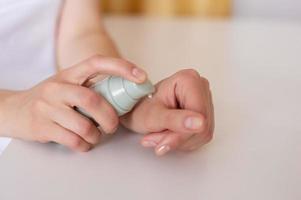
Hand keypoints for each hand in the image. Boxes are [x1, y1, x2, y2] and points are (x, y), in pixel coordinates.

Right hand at [0, 55, 146, 151]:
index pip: (97, 62)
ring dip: (96, 135)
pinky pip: (73, 140)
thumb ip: (91, 87)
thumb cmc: (51, 99)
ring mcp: (48, 106)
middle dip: (110, 117)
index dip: (121, 67)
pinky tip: (84, 142)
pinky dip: (85, 145)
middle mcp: (58, 87)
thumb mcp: (68, 86)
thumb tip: (126, 94)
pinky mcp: (42, 126)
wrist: (15, 110)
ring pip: (84, 125)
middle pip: (92, 100)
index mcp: (69, 74)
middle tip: (113, 126)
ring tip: (96, 136)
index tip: (141, 76)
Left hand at [121, 69, 213, 155]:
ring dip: (178, 141)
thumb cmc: (140, 108)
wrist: (136, 109)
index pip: (200, 115)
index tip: (164, 143)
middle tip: (156, 138)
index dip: (184, 133)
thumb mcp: (153, 116)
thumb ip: (175, 120)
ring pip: (202, 133)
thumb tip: (200, 123)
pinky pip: (200, 136)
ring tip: (159, 136)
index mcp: (189, 80)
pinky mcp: (204, 115)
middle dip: (177, 137)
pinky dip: (182, 142)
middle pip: (202, 125)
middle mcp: (200, 88)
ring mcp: (204, 101)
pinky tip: (168, 134)